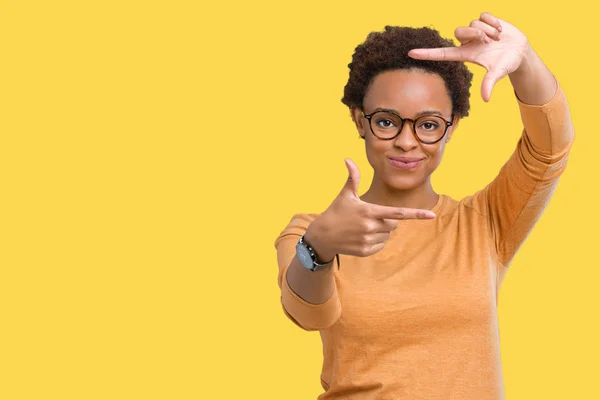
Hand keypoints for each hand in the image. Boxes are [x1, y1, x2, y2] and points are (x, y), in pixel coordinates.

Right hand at [305, 159, 435, 258]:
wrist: (322, 235)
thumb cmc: (336, 212)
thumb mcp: (345, 195)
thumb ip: (352, 178)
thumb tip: (348, 159)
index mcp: (369, 211)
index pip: (398, 213)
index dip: (416, 214)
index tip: (432, 216)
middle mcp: (370, 227)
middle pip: (394, 224)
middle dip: (386, 220)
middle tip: (369, 218)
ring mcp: (367, 240)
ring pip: (387, 235)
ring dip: (380, 232)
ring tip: (362, 228)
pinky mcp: (365, 251)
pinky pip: (380, 246)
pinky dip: (374, 242)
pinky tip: (360, 237)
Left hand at [408, 12, 529, 101]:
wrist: (520, 51)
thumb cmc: (506, 64)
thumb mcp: (498, 73)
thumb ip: (489, 83)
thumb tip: (485, 99)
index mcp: (465, 54)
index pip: (442, 53)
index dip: (427, 53)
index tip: (410, 53)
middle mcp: (467, 42)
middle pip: (459, 31)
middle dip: (475, 33)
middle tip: (488, 41)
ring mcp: (475, 30)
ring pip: (473, 23)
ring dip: (488, 30)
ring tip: (497, 39)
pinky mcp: (484, 20)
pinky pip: (484, 16)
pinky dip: (494, 22)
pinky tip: (500, 30)